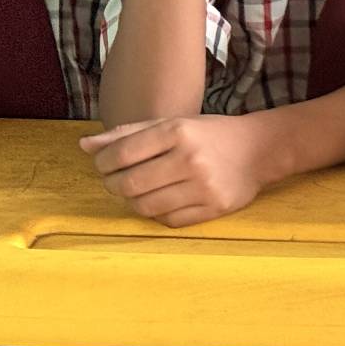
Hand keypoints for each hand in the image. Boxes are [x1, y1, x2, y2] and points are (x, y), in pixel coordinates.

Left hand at [81, 115, 272, 227]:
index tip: (103, 164)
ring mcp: (204, 186)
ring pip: (146, 207)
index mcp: (179, 131)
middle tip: (117, 181)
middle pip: (129, 184)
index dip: (103, 162)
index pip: (122, 153)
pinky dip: (158, 213)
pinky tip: (162, 200)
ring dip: (133, 202)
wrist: (260, 149)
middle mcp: (191, 158)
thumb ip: (128, 134)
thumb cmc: (209, 134)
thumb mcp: (173, 125)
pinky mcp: (214, 208)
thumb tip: (85, 146)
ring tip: (139, 191)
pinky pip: (169, 221)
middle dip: (113, 185)